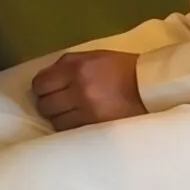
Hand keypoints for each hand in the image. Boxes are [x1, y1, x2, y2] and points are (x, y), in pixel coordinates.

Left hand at [31, 49, 145, 130]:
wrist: (149, 86)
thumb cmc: (119, 68)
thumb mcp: (91, 57)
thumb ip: (65, 66)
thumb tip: (44, 79)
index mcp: (75, 68)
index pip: (40, 84)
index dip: (40, 90)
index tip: (45, 92)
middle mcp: (79, 88)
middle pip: (45, 105)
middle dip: (48, 105)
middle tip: (58, 104)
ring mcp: (88, 110)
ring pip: (56, 122)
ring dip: (59, 119)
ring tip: (69, 115)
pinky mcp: (97, 126)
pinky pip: (71, 132)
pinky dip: (71, 129)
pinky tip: (78, 122)